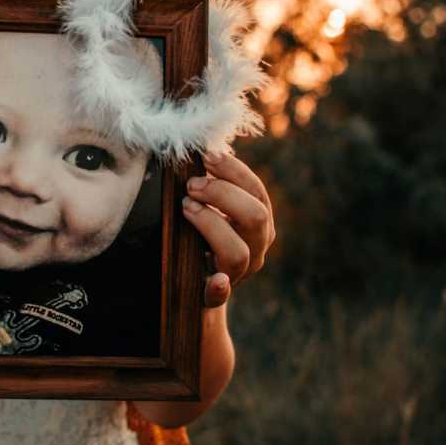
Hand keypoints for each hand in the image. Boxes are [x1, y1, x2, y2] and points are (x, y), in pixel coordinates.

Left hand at [182, 151, 275, 307]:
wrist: (197, 287)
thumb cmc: (202, 234)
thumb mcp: (212, 207)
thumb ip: (210, 184)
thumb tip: (197, 149)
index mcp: (258, 222)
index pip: (256, 191)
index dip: (234, 170)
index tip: (207, 155)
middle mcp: (256, 247)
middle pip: (256, 216)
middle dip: (222, 193)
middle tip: (192, 184)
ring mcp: (239, 274)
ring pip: (238, 252)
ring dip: (212, 224)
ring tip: (186, 207)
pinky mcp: (215, 296)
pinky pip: (221, 295)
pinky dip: (219, 287)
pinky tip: (214, 279)